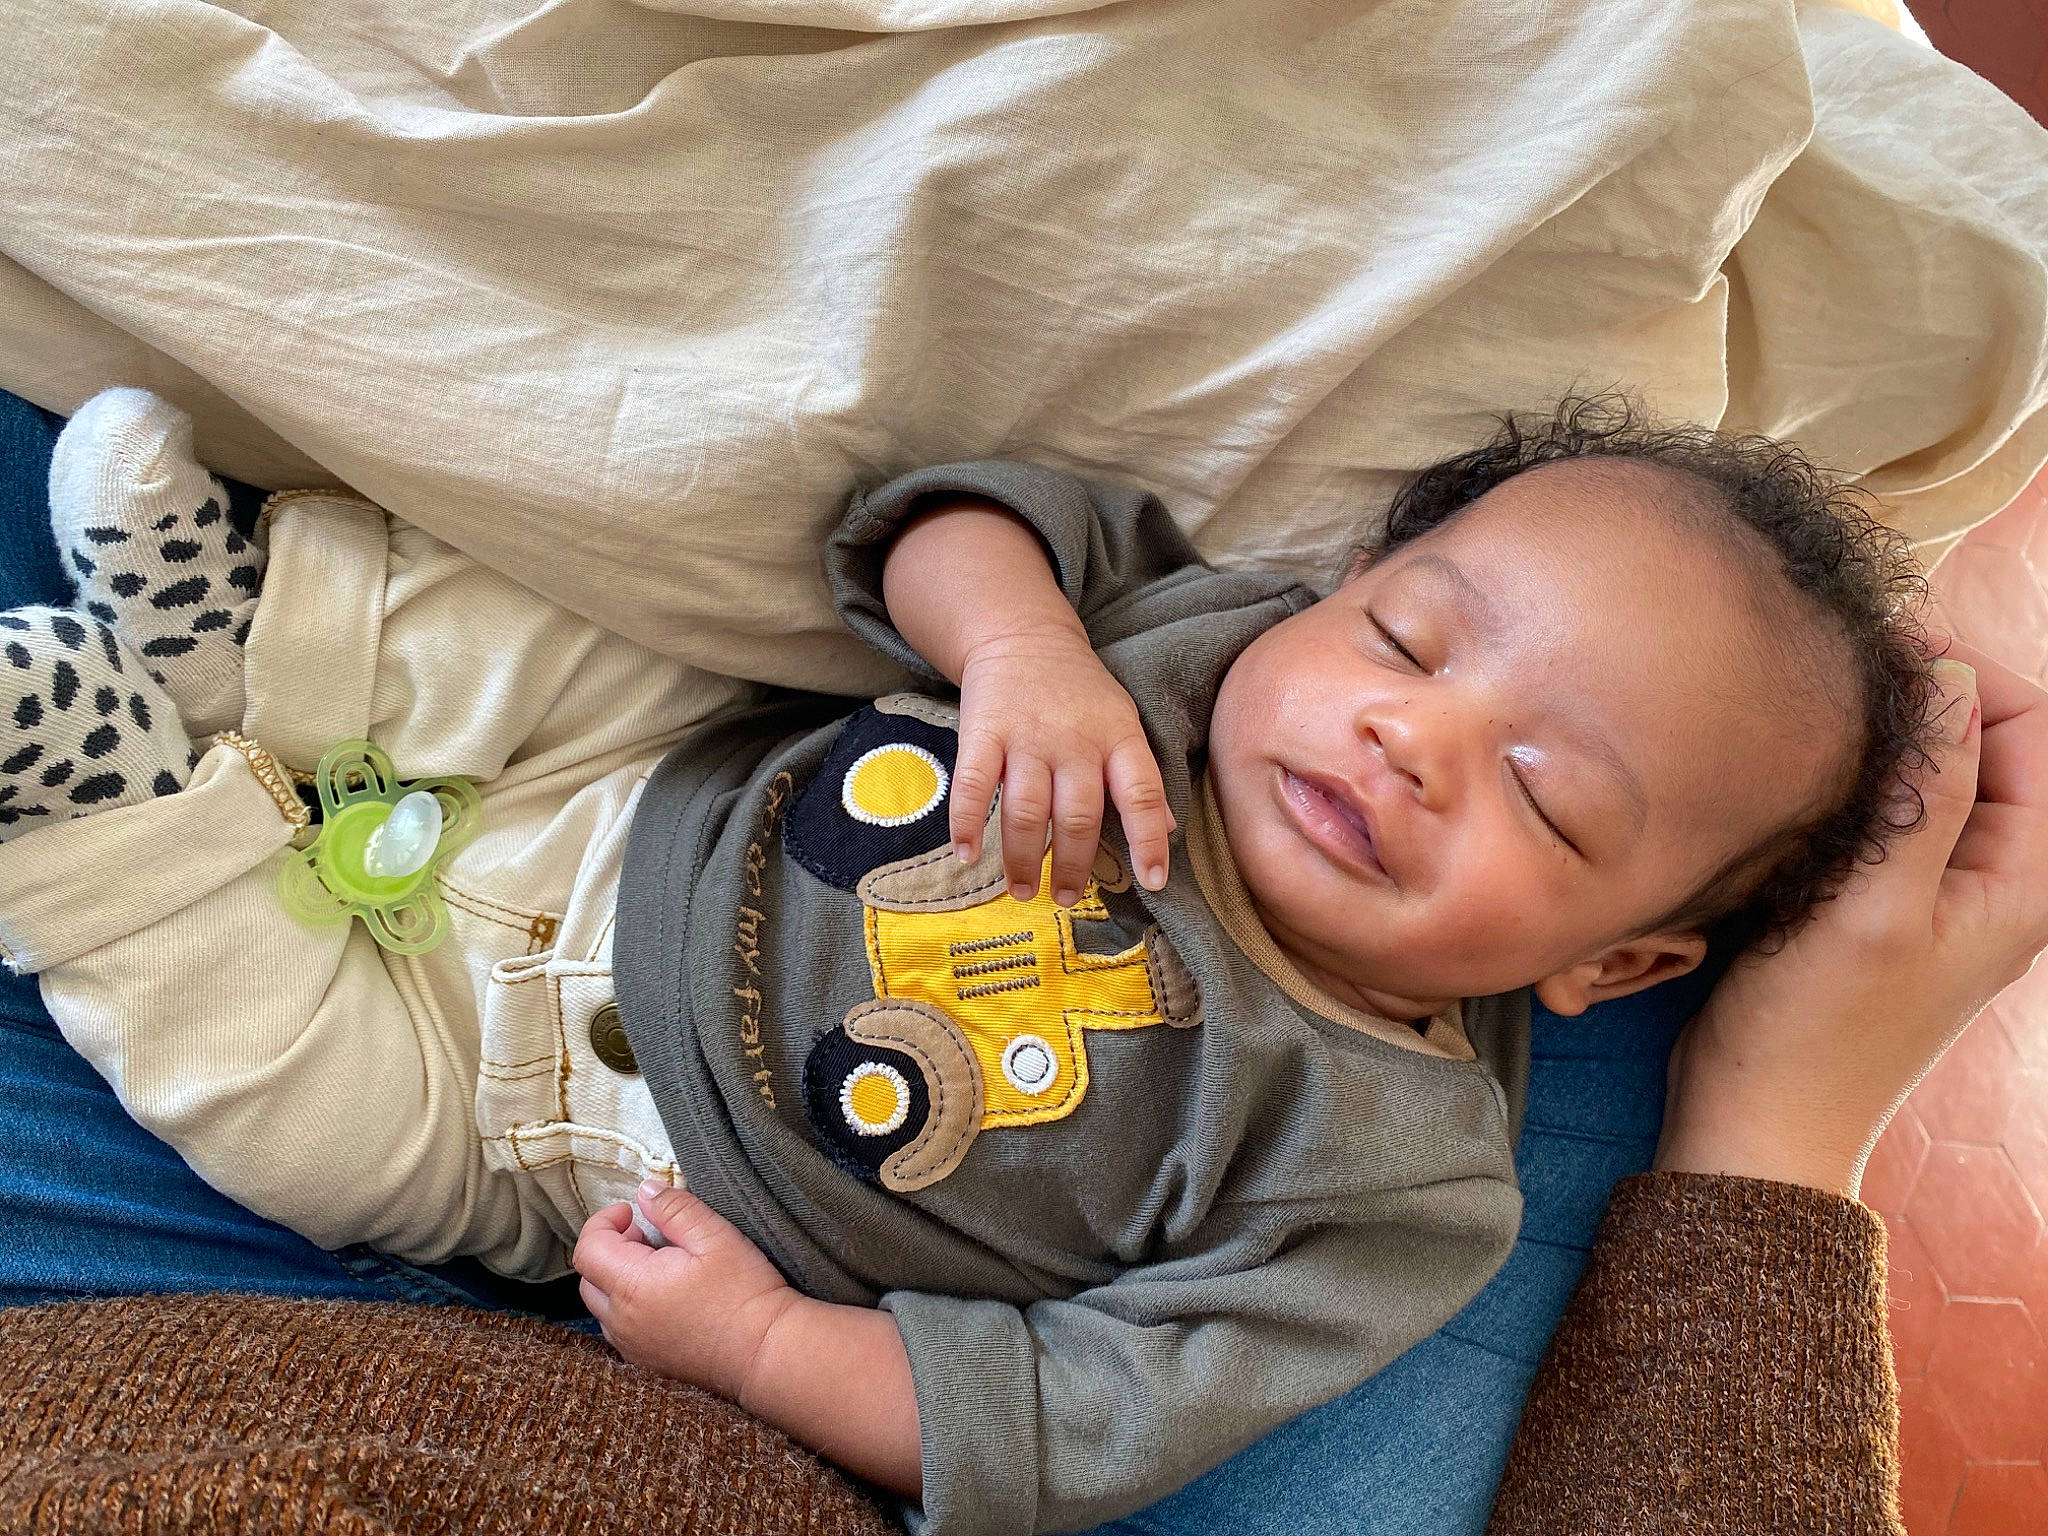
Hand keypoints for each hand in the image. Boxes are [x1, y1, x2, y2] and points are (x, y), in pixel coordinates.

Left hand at [574, 1181, 797, 1398]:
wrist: (765, 1351)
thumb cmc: (744, 1293)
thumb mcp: (715, 1236)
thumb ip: (674, 1209)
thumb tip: (645, 1191)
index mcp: (633, 1285)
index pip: (588, 1249)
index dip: (604, 1222)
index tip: (631, 1212)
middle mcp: (622, 1320)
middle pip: (589, 1278)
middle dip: (609, 1248)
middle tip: (647, 1236)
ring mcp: (632, 1345)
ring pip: (603, 1305)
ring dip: (617, 1279)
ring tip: (659, 1266)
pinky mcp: (647, 1361)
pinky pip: (620, 1329)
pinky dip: (629, 1306)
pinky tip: (665, 1297)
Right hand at [952, 623, 1175, 905]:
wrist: (1024, 635)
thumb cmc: (1080, 692)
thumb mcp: (1122, 723)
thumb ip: (1139, 777)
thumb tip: (1169, 831)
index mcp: (1119, 738)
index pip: (1143, 794)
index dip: (1150, 840)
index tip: (1152, 881)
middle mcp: (1075, 740)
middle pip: (1079, 814)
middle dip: (1075, 865)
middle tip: (1068, 898)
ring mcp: (1027, 737)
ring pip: (1028, 810)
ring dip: (1025, 858)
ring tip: (1024, 891)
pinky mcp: (983, 732)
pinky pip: (972, 785)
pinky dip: (966, 824)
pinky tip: (967, 856)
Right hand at [1656, 641, 2047, 1197]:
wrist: (1756, 1121)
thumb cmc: (1816, 1033)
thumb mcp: (1874, 908)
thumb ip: (1924, 796)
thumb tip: (1947, 682)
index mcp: (2025, 881)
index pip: (2034, 728)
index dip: (1966, 677)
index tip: (1880, 654)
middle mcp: (1995, 878)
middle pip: (1990, 742)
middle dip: (1924, 699)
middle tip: (1837, 680)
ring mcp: (1939, 888)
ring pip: (1934, 771)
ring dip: (1883, 739)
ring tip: (1815, 724)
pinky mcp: (1884, 898)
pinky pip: (1891, 811)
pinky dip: (1855, 781)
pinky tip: (1802, 780)